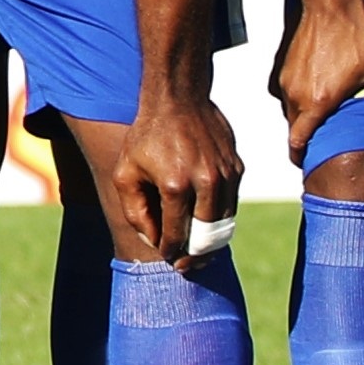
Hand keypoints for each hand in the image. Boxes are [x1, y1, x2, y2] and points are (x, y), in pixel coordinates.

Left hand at [107, 85, 243, 274]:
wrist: (178, 99)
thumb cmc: (147, 137)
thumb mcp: (126, 173)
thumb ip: (135, 212)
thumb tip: (154, 241)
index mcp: (175, 186)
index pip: (178, 235)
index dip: (172, 252)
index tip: (169, 259)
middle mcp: (206, 182)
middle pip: (206, 237)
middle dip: (196, 255)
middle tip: (187, 265)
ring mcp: (226, 175)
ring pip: (224, 223)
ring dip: (211, 240)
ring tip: (198, 249)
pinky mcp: (238, 168)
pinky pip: (231, 204)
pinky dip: (220, 218)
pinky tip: (206, 221)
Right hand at [271, 0, 363, 165]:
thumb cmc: (360, 32)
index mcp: (319, 102)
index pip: (297, 141)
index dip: (301, 155)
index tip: (308, 161)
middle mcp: (296, 92)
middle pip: (293, 126)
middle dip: (305, 136)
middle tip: (322, 140)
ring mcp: (287, 76)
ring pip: (288, 107)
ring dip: (301, 114)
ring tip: (322, 113)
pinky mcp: (282, 61)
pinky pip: (285, 88)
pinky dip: (297, 94)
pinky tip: (316, 86)